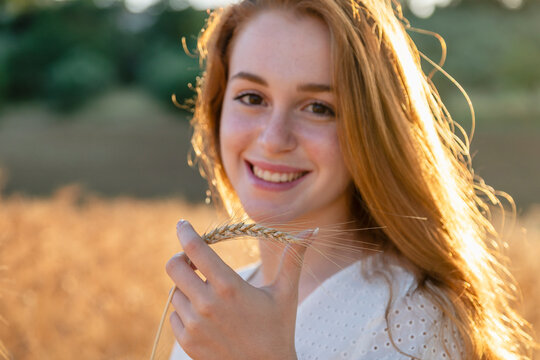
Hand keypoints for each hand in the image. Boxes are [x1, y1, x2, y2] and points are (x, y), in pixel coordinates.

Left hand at [165, 220, 312, 359]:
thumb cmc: (278, 330)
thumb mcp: (285, 294)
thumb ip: (293, 259)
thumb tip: (312, 231)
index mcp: (229, 287)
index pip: (195, 249)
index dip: (185, 232)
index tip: (182, 224)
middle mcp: (206, 304)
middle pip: (173, 266)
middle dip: (181, 258)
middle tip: (194, 261)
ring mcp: (194, 325)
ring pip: (175, 292)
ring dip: (187, 287)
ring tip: (210, 296)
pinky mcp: (187, 342)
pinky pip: (175, 315)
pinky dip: (185, 310)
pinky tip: (206, 316)